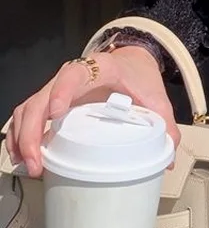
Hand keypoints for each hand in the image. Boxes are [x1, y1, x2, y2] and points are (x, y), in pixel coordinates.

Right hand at [6, 46, 178, 176]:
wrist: (133, 61)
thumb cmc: (140, 77)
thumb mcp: (157, 97)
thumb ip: (166, 124)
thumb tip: (168, 157)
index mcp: (99, 68)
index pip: (73, 75)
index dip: (61, 92)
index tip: (56, 115)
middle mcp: (72, 75)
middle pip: (40, 98)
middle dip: (32, 131)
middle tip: (37, 162)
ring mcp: (58, 87)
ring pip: (28, 108)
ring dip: (22, 137)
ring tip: (30, 166)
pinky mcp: (52, 100)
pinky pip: (28, 115)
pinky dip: (21, 135)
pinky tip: (24, 157)